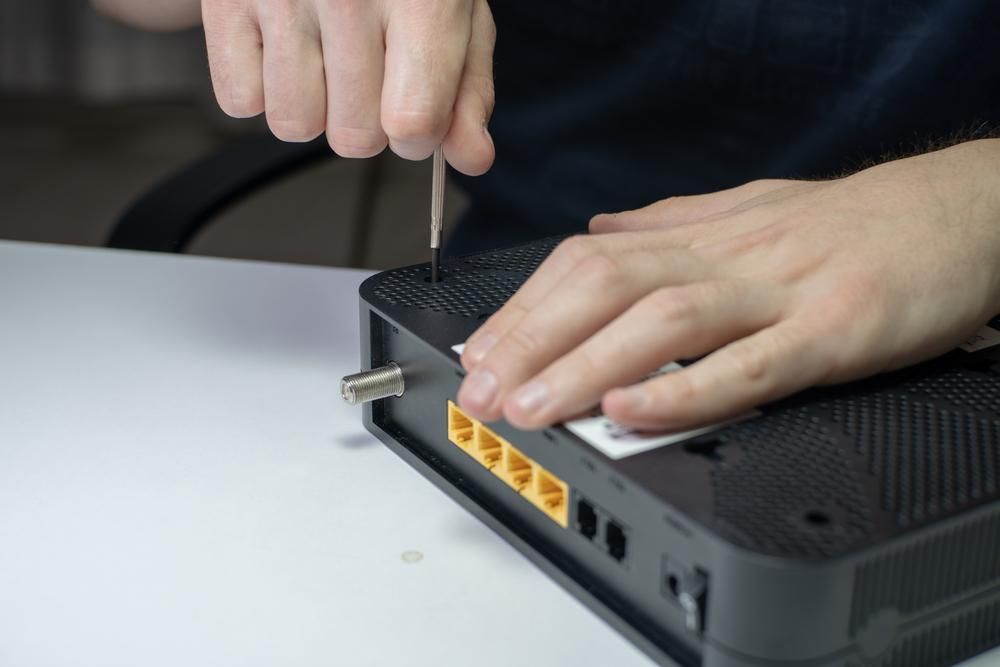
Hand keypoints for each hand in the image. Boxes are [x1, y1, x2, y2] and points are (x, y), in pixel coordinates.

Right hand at [203, 0, 495, 174]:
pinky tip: (285, 45)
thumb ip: (467, 90)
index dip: (417, 134)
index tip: (414, 111)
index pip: (412, 123)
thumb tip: (471, 157)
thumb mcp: (455, 11)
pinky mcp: (225, 1)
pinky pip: (240, 101)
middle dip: (366, 120)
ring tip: (324, 54)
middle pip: (354, 138)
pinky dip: (262, 87)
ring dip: (313, 107)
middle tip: (367, 67)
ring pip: (294, 124)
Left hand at [457, 140, 999, 430]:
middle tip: (482, 388)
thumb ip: (671, 223)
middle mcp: (728, 257)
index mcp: (704, 236)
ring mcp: (779, 291)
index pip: (590, 262)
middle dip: (533, 338)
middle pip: (608, 285)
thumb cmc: (855, 222)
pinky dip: (686, 388)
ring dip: (587, 363)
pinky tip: (632, 409)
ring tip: (531, 405)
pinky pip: (751, 363)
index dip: (526, 307)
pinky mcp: (834, 329)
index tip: (479, 350)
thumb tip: (602, 227)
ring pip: (665, 320)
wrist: (963, 209)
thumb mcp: (749, 208)